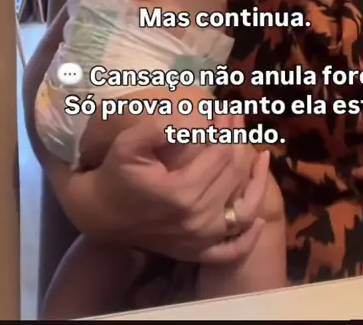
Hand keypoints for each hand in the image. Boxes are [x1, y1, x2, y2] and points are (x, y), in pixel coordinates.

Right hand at [89, 115, 270, 263]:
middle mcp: (197, 219)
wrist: (99, 213)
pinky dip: (250, 235)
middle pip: (234, 174)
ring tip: (262, 156)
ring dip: (257, 181)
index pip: (221, 154)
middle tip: (237, 121)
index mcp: (182, 191)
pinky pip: (234, 248)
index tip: (225, 110)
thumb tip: (187, 118)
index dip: (227, 128)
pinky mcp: (197, 252)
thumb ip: (155, 128)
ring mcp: (200, 240)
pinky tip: (260, 216)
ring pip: (244, 210)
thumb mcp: (127, 144)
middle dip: (240, 142)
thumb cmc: (115, 174)